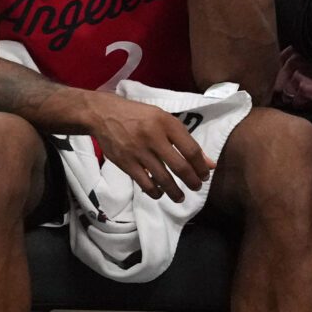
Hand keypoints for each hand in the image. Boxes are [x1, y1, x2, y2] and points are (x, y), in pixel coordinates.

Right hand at [83, 93, 212, 198]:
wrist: (101, 114)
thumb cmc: (137, 115)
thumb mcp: (163, 120)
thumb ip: (185, 141)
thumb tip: (209, 164)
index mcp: (166, 123)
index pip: (191, 150)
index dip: (201, 167)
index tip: (205, 175)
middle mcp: (152, 136)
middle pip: (180, 167)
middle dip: (192, 182)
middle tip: (196, 187)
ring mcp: (137, 150)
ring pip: (163, 178)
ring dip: (175, 192)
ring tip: (180, 197)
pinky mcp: (124, 161)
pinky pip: (144, 183)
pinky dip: (155, 192)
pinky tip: (159, 194)